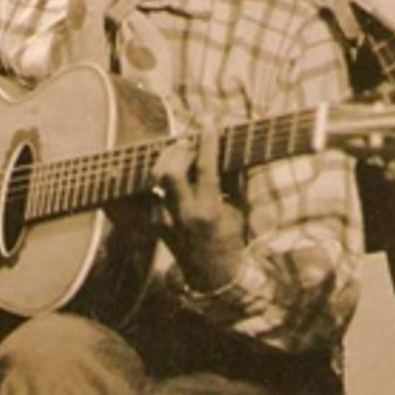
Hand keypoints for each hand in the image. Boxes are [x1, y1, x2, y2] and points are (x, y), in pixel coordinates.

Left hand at [152, 124, 244, 292]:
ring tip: (183, 155)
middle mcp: (184, 215)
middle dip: (179, 150)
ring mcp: (166, 220)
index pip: (205, 168)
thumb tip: (230, 145)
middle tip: (191, 144)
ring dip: (169, 161)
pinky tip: (178, 175)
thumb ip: (234, 178)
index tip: (210, 121)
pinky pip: (155, 191)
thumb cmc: (231, 237)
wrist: (212, 274)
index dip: (207, 141)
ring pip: (157, 179)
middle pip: (169, 171)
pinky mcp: (156, 222)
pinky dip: (165, 179)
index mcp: (209, 211)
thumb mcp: (239, 208)